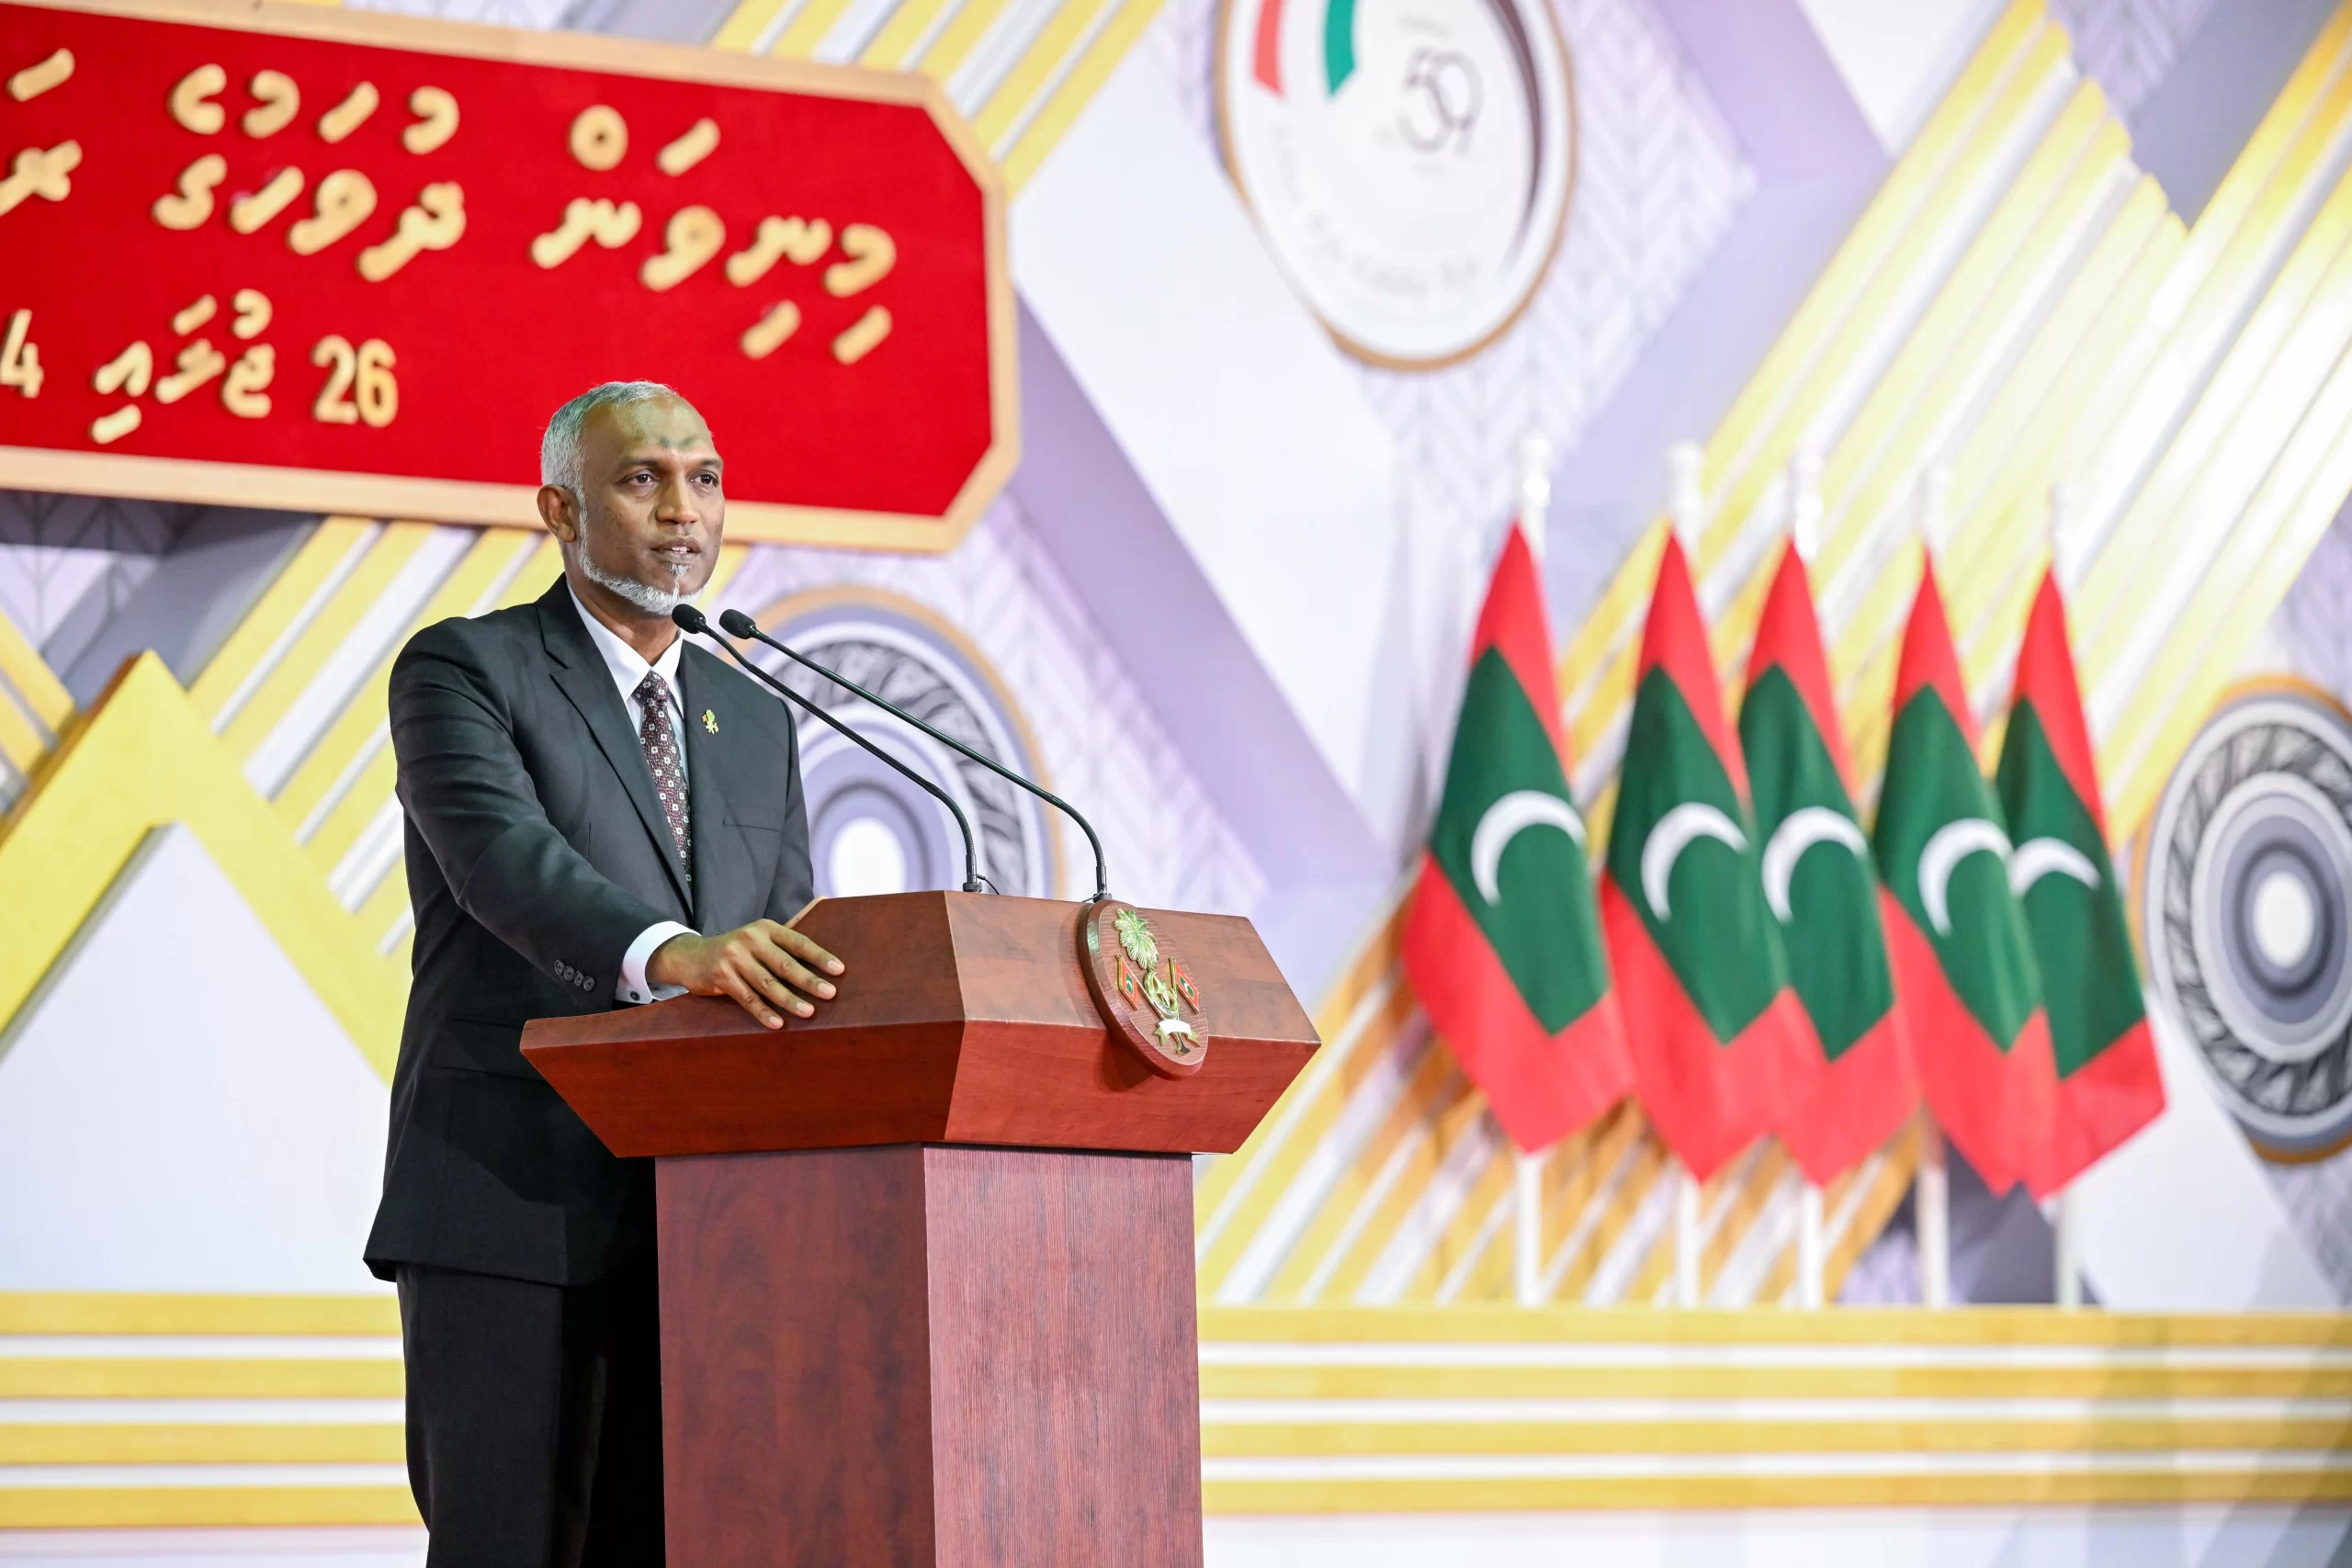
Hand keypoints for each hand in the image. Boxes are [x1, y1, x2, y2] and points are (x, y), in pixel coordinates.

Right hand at [646, 920, 843, 1028]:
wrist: (692, 956)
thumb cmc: (738, 948)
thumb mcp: (761, 934)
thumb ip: (792, 926)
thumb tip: (825, 900)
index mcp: (766, 928)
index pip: (798, 942)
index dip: (820, 956)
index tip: (840, 970)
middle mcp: (750, 940)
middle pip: (785, 964)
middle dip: (809, 980)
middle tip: (829, 993)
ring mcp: (734, 959)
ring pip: (767, 983)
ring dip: (789, 1000)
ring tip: (809, 1012)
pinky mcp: (721, 977)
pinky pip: (747, 998)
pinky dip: (763, 1012)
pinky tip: (778, 1023)